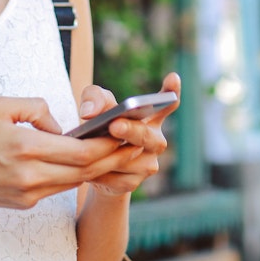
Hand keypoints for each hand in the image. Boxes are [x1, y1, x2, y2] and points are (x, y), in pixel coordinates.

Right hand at [0, 97, 124, 209]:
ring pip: (75, 182)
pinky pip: (59, 188)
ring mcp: (29, 193)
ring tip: (118, 154)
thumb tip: (61, 124)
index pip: (80, 151)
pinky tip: (88, 164)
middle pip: (85, 171)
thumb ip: (37, 108)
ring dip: (99, 169)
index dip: (107, 145)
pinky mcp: (27, 203)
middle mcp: (30, 175)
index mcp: (25, 148)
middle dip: (112, 158)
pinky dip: (76, 176)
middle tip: (133, 146)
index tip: (123, 134)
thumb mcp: (1, 106)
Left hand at [75, 73, 180, 196]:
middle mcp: (155, 141)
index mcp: (151, 118)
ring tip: (88, 150)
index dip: (172, 92)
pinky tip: (87, 168)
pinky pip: (114, 178)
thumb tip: (89, 112)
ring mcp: (148, 164)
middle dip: (131, 130)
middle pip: (146, 136)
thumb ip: (94, 98)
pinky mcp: (133, 183)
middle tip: (115, 125)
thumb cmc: (100, 128)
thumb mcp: (95, 107)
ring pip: (127, 159)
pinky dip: (99, 172)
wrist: (93, 167)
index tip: (173, 77)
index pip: (167, 104)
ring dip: (107, 154)